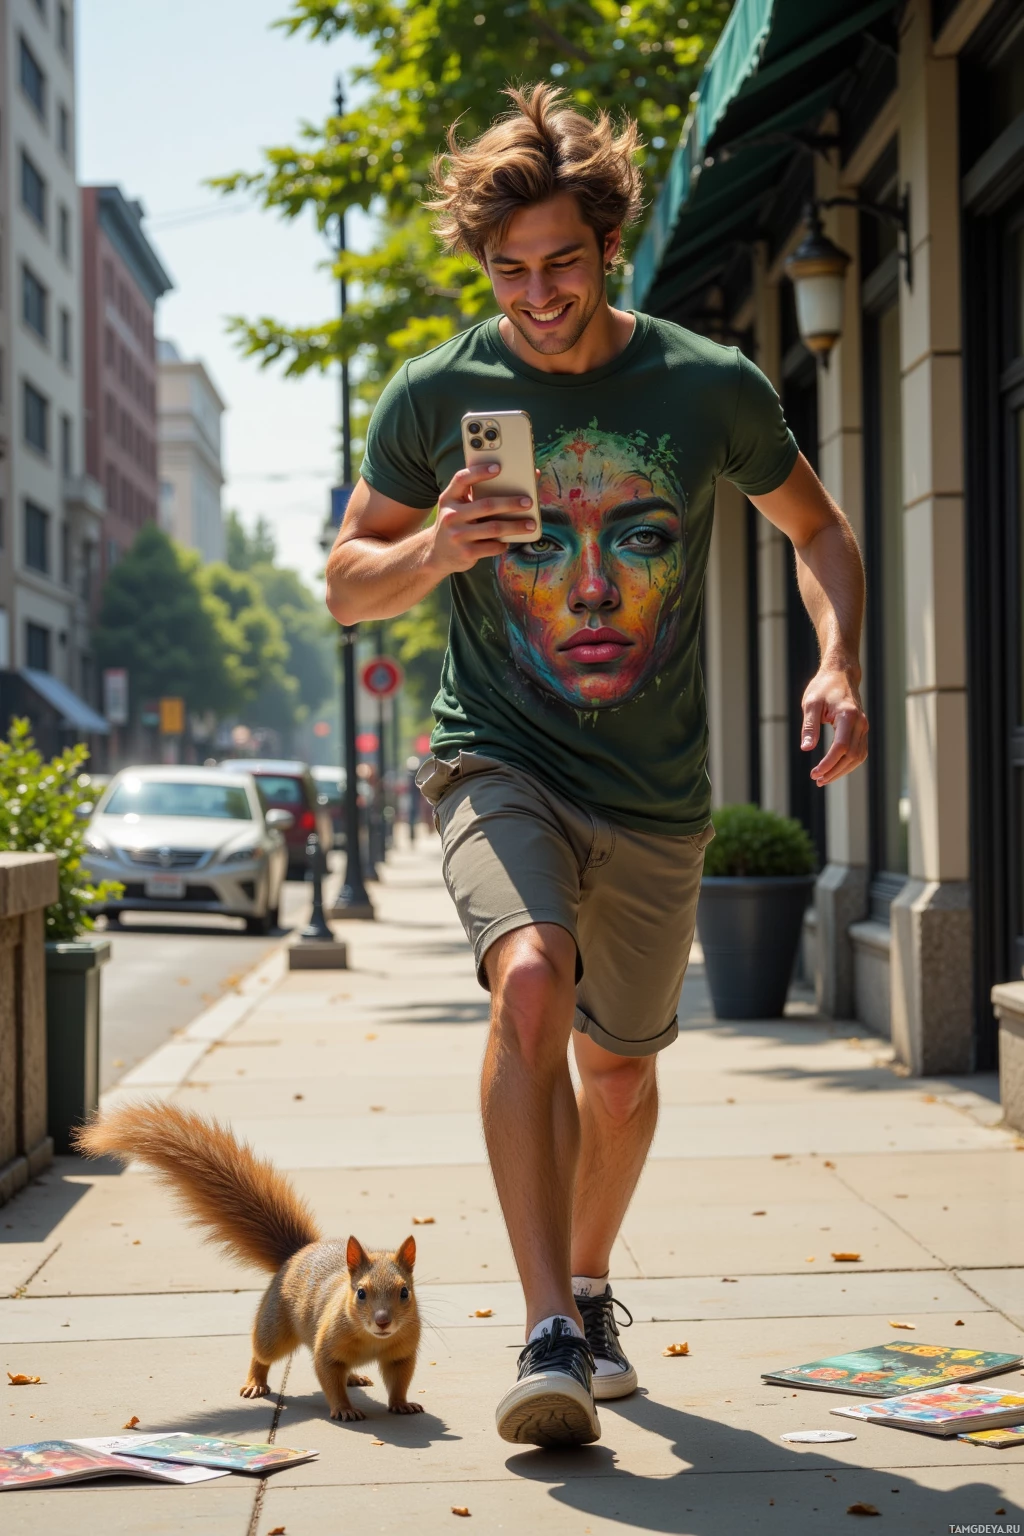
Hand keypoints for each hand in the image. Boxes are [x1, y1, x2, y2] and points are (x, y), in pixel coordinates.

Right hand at [428, 463, 536, 573]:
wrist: (437, 554)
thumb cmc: (457, 523)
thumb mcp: (458, 506)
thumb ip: (476, 493)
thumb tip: (512, 480)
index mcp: (448, 498)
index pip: (462, 479)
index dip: (479, 472)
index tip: (498, 468)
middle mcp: (451, 516)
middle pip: (486, 505)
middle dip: (510, 503)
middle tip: (528, 501)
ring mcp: (457, 536)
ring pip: (494, 528)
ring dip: (516, 526)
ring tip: (531, 524)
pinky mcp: (466, 553)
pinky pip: (493, 547)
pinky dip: (504, 544)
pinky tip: (509, 541)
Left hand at [801, 666, 868, 785]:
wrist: (840, 674)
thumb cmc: (823, 687)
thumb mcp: (811, 703)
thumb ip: (809, 726)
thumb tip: (806, 748)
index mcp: (848, 715)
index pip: (841, 746)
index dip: (828, 763)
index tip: (814, 773)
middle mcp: (860, 722)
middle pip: (852, 756)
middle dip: (834, 771)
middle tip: (817, 780)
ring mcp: (864, 726)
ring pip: (858, 757)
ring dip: (842, 771)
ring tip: (824, 779)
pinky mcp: (862, 729)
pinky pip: (859, 752)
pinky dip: (848, 764)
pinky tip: (834, 770)